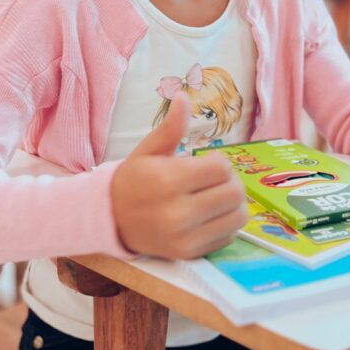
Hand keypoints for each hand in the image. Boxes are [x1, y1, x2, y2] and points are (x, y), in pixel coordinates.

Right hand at [111, 93, 247, 259]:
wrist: (110, 219)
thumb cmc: (133, 180)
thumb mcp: (149, 150)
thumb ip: (170, 127)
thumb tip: (183, 96)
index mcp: (167, 181)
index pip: (221, 167)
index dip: (218, 160)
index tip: (206, 161)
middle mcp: (178, 213)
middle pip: (234, 192)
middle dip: (230, 180)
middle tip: (215, 178)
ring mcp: (184, 237)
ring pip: (238, 216)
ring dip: (233, 202)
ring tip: (216, 195)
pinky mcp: (190, 254)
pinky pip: (228, 236)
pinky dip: (226, 223)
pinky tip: (209, 215)